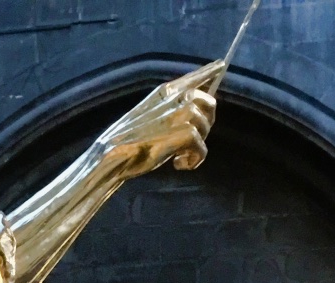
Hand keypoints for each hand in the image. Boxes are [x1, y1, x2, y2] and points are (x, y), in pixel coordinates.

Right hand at [99, 66, 218, 179]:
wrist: (114, 154)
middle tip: (193, 140)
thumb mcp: (149, 114)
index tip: (220, 65)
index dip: (208, 72)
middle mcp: (176, 97)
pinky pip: (202, 147)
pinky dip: (194, 159)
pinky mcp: (184, 134)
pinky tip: (180, 164)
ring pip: (205, 126)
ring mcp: (181, 114)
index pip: (193, 76)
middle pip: (209, 102)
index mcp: (166, 91)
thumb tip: (190, 109)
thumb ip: (168, 107)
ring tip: (180, 156)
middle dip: (207, 122)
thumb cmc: (129, 139)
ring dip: (197, 144)